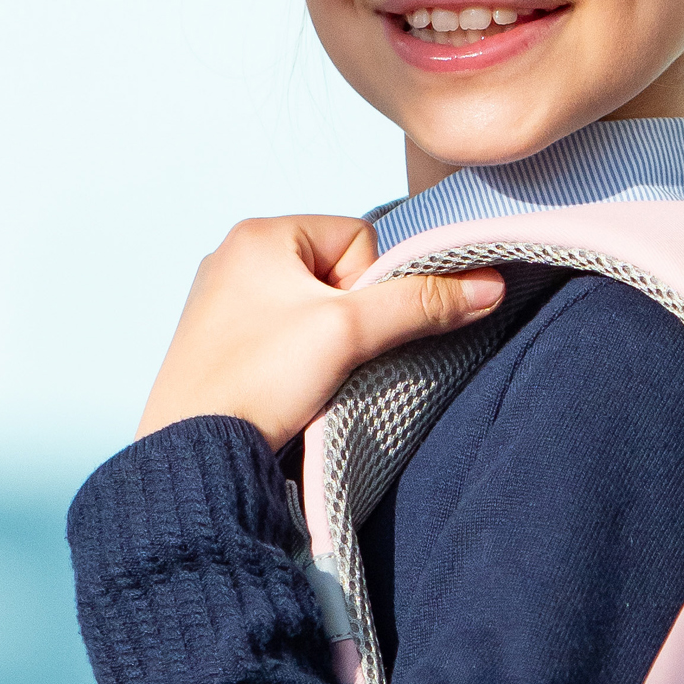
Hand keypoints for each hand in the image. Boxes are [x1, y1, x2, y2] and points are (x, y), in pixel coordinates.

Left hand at [137, 214, 503, 452]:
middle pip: (340, 274)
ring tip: (305, 378)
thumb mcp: (350, 332)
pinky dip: (300, 361)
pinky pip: (287, 334)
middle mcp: (236, 255)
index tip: (348, 332)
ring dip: (328, 344)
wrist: (193, 451)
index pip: (361, 239)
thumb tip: (490, 287)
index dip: (372, 290)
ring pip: (316, 309)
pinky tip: (286, 388)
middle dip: (350, 320)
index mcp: (259, 232)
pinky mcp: (221, 340)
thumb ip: (422, 304)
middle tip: (328, 359)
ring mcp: (224, 299)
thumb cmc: (259, 381)